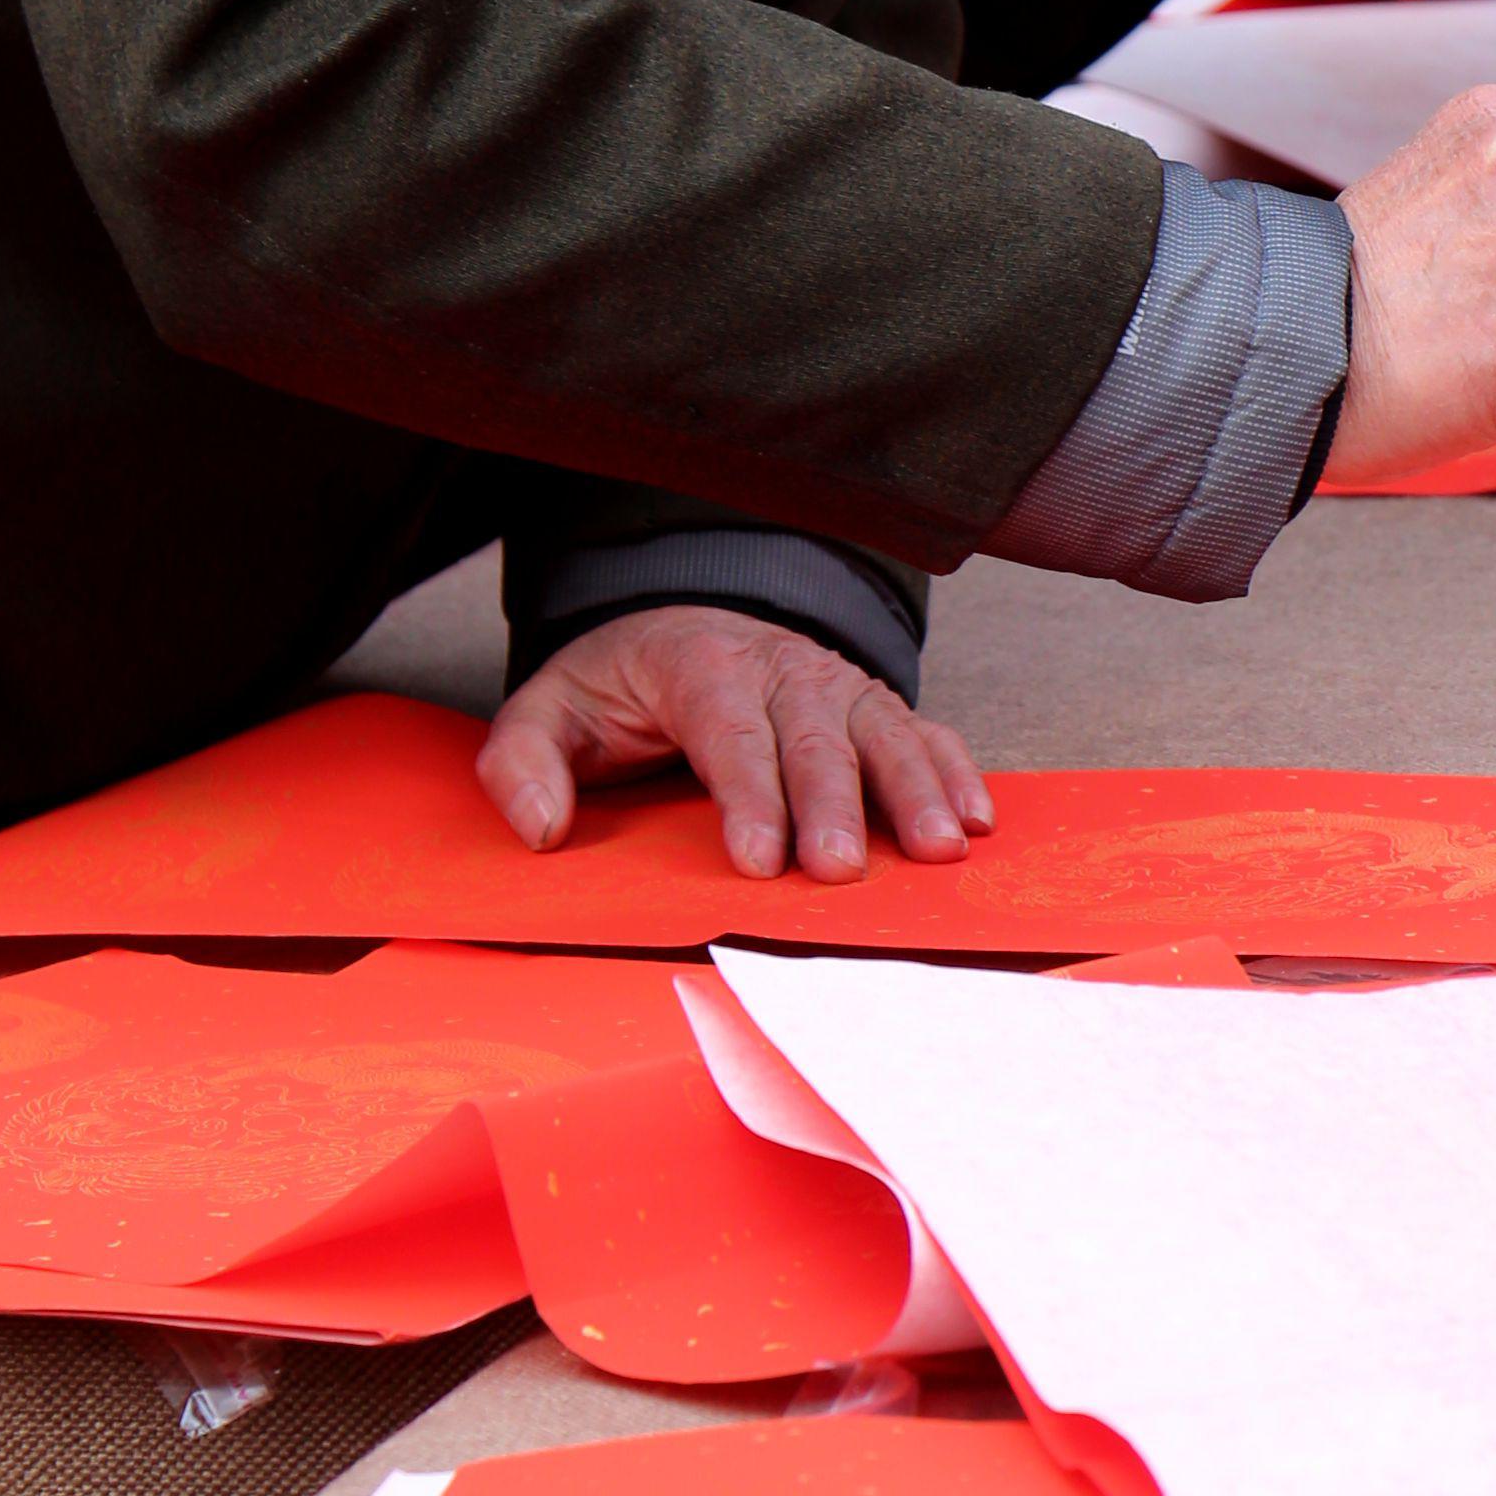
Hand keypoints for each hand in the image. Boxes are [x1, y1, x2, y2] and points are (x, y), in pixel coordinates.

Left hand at [479, 609, 996, 886]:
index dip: (748, 793)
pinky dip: (952, 770)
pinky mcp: (869, 704)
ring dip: (914, 791)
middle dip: (833, 803)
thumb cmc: (617, 687)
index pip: (728, 729)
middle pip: (814, 736)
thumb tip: (541, 829)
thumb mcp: (546, 709)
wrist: (680, 624)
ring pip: (881, 731)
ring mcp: (833, 681)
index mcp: (698, 664)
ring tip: (938, 849)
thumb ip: (522, 762)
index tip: (758, 857)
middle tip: (841, 871)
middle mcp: (777, 666)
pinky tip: (974, 817)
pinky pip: (921, 731)